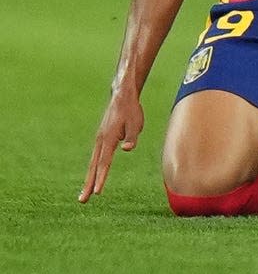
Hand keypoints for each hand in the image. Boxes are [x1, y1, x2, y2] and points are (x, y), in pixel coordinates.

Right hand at [78, 88, 143, 202]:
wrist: (122, 96)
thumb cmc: (131, 110)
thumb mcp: (136, 122)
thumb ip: (132, 136)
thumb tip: (127, 149)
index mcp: (109, 137)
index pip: (105, 162)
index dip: (101, 177)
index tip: (98, 192)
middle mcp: (101, 140)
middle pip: (94, 166)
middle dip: (89, 184)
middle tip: (83, 201)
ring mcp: (99, 139)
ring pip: (93, 162)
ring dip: (89, 178)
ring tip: (85, 194)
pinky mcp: (101, 138)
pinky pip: (95, 157)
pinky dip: (92, 169)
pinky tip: (92, 177)